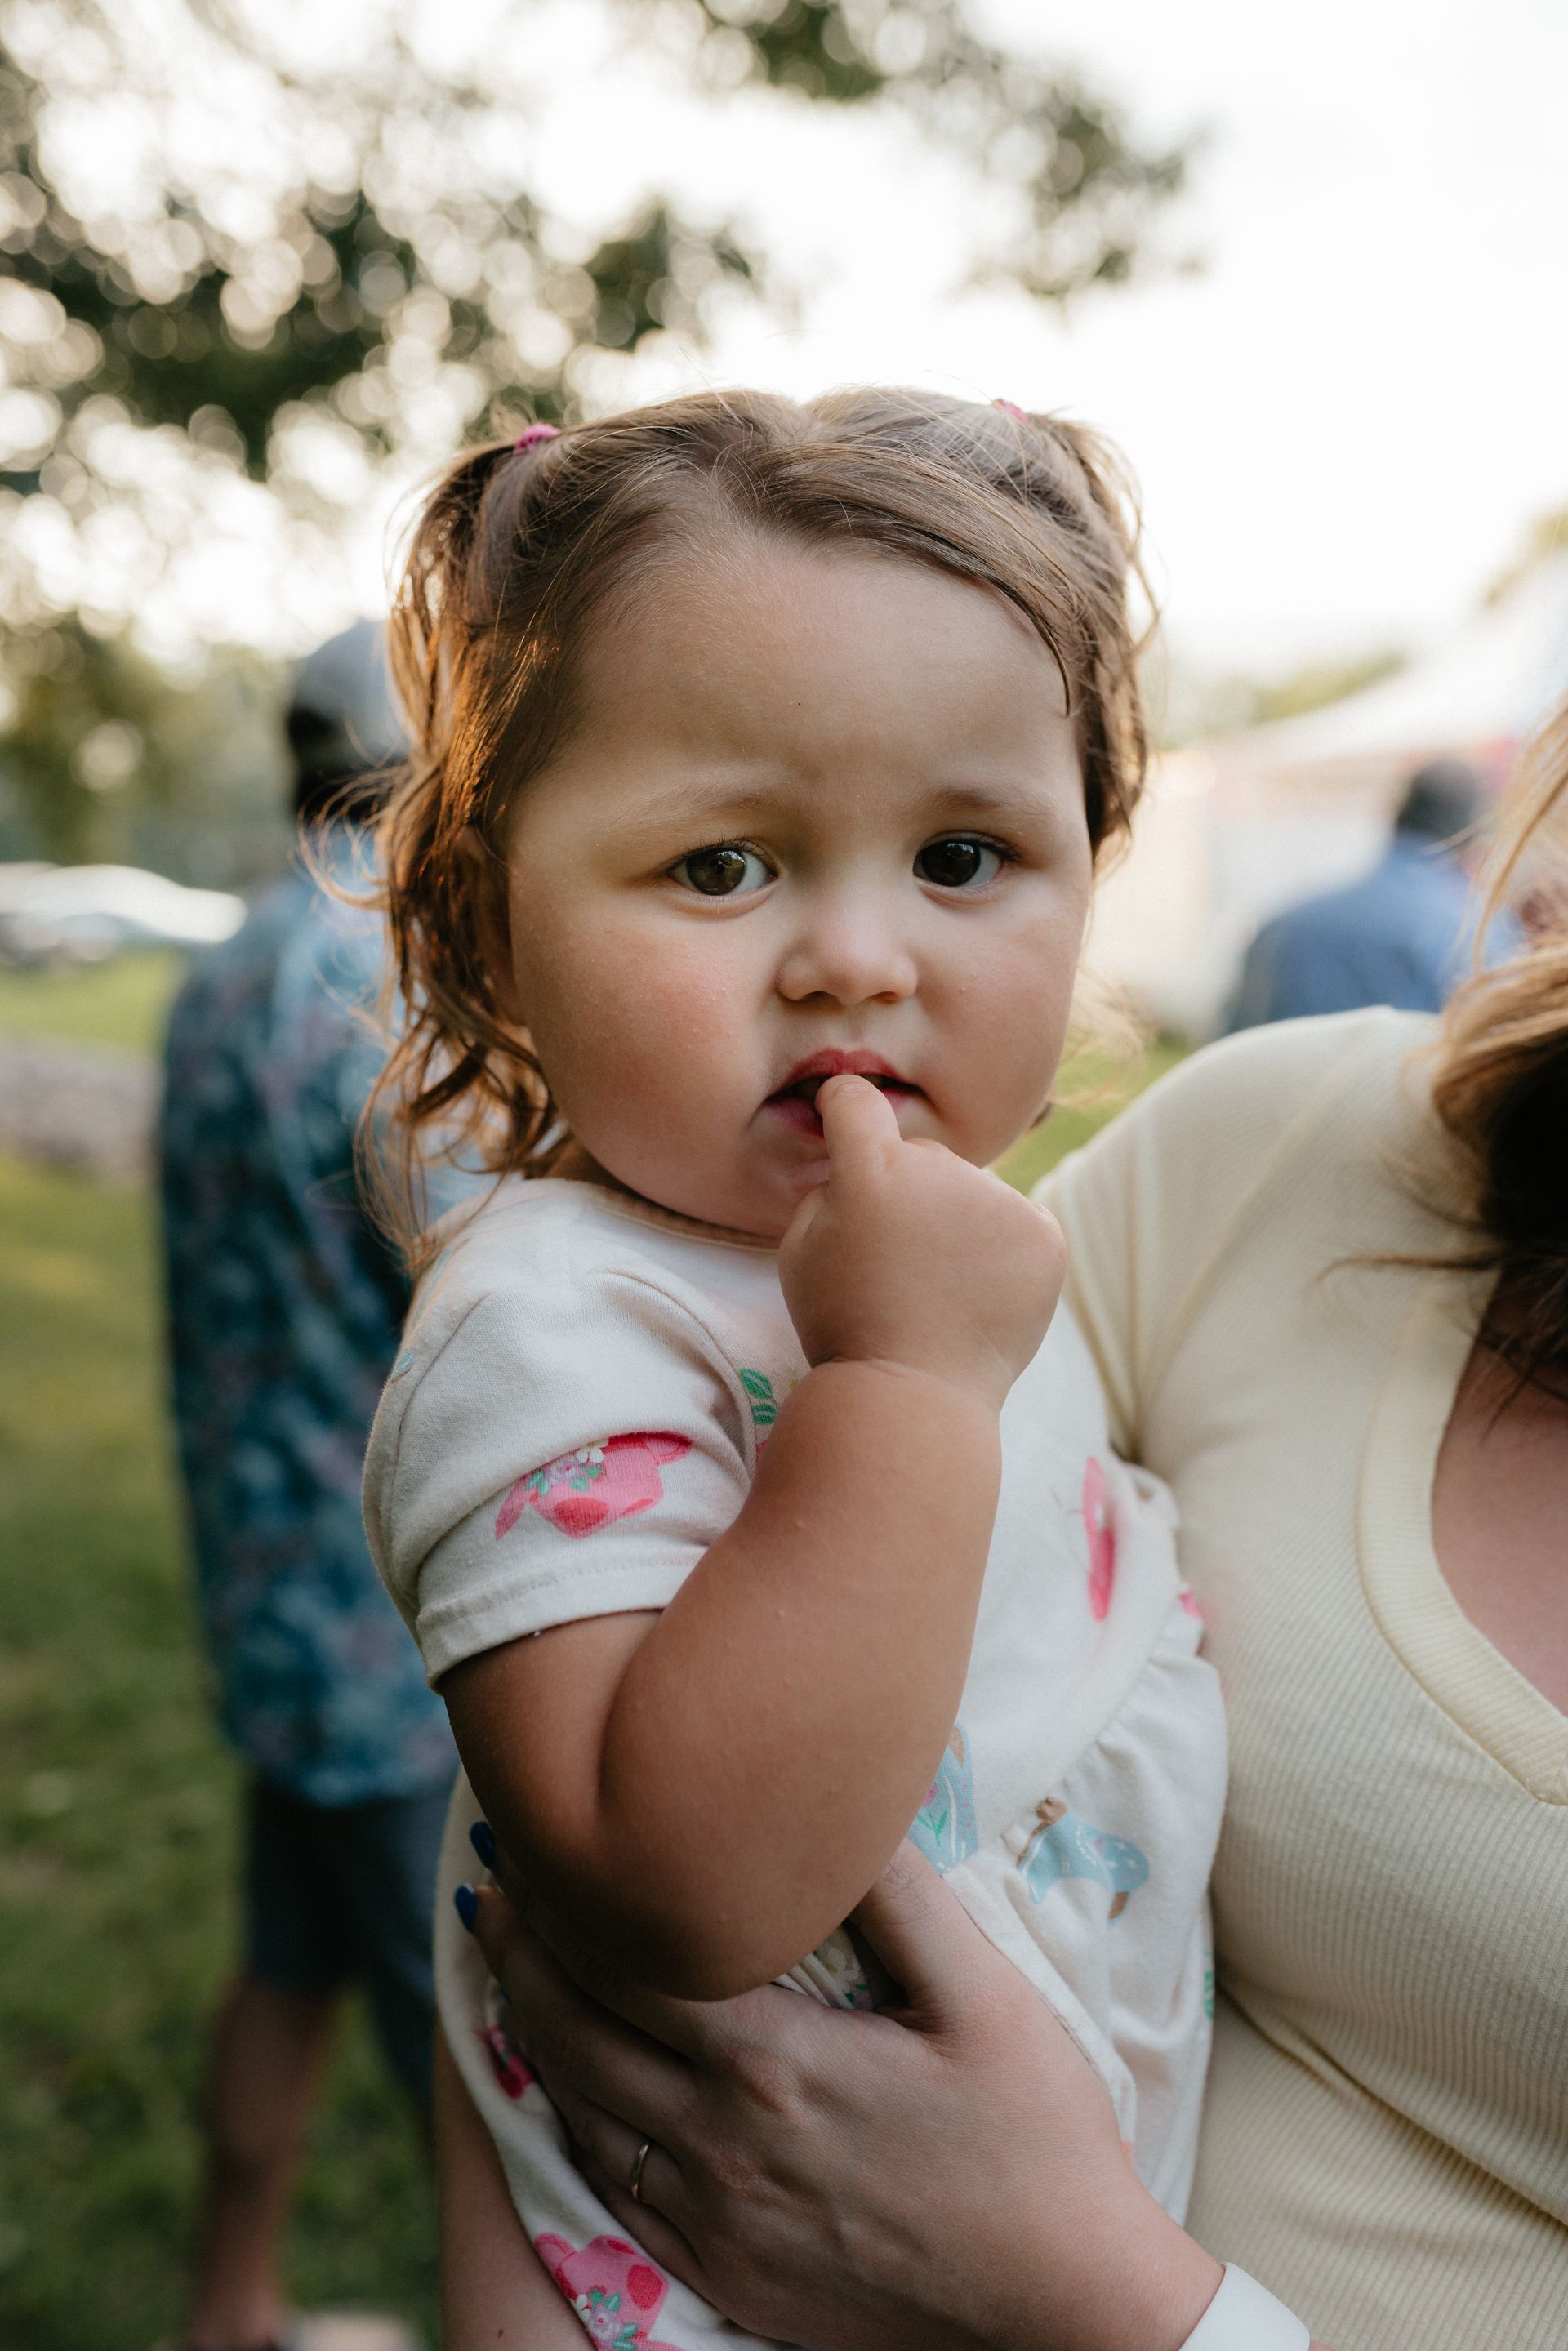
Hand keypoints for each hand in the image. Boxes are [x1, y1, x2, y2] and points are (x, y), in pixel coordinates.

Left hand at [466, 1840, 1220, 2350]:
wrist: (1060, 2299)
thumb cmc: (1033, 2135)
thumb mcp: (983, 1995)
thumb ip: (900, 1895)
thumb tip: (836, 1807)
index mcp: (774, 2061)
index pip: (626, 1962)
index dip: (565, 1900)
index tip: (531, 1845)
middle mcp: (721, 2142)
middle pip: (578, 2034)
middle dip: (522, 1955)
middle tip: (490, 1895)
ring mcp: (715, 2218)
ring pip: (581, 2113)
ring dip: (530, 2034)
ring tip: (504, 1972)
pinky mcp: (724, 2272)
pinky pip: (611, 2192)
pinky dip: (569, 2126)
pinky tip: (564, 2089)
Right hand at [778, 1075, 1065, 1411]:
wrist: (914, 1396)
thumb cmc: (844, 1325)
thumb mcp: (800, 1249)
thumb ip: (825, 1188)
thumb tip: (854, 1158)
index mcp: (872, 1171)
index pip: (857, 1102)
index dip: (844, 1104)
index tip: (842, 1111)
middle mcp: (940, 1171)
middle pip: (921, 1158)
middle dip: (906, 1191)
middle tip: (896, 1260)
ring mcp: (999, 1201)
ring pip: (971, 1191)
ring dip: (956, 1221)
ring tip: (940, 1287)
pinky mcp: (1044, 1234)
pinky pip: (1015, 1220)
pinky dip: (1000, 1248)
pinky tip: (976, 1292)